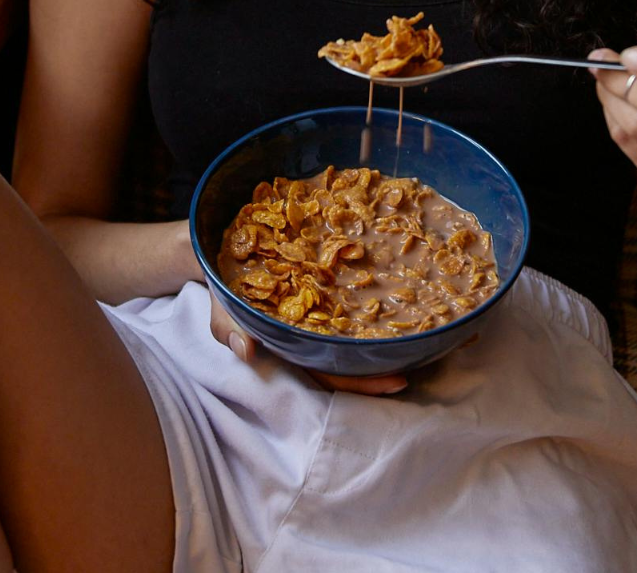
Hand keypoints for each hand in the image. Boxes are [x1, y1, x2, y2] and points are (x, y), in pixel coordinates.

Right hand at [208, 293, 408, 395]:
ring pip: (347, 342)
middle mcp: (305, 338)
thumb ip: (230, 326)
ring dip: (377, 346)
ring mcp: (312, 320)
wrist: (223, 255)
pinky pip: (343, 312)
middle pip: (345, 364)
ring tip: (413, 345)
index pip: (329, 373)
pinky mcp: (318, 297)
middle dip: (376, 371)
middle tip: (412, 371)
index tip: (395, 381)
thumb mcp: (223, 306)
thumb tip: (247, 350)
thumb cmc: (226, 286)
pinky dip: (366, 316)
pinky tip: (393, 308)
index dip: (360, 381)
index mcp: (288, 347)